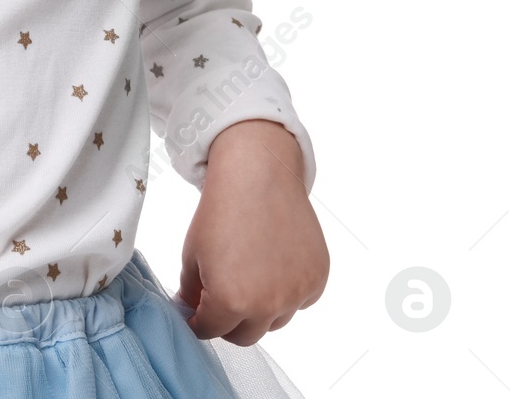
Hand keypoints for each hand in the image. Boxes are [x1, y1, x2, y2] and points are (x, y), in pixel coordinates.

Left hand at [177, 119, 328, 345]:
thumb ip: (192, 291)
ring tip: (250, 272)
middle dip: (229, 322)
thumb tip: (193, 310)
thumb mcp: (192, 253)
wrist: (257, 174)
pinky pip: (300, 301)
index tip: (198, 314)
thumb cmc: (220, 210)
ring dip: (261, 309)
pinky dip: (287, 291)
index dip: (200, 322)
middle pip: (246, 336)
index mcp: (232, 301)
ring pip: (275, 320)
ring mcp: (297, 293)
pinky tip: (274, 263)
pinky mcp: (317, 279)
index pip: (211, 332)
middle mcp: (268, 305)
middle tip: (221, 296)